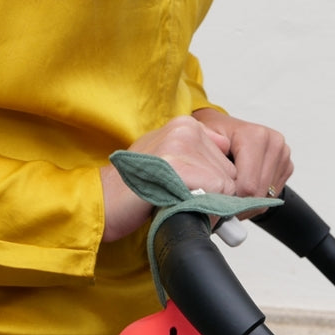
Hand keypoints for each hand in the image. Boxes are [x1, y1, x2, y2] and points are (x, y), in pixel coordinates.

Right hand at [100, 116, 236, 241]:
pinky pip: (216, 192)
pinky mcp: (179, 167)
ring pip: (226, 185)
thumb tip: (225, 154)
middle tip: (185, 201)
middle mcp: (185, 130)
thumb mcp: (165, 158)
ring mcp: (181, 146)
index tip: (194, 191)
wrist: (104, 201)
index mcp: (185, 125)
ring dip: (210, 204)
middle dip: (214, 194)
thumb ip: (195, 154)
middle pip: (230, 172)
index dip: (215, 183)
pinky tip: (181, 207)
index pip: (226, 158)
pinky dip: (206, 209)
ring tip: (179, 203)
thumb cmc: (133, 187)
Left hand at [192, 108, 293, 213]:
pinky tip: (243, 193)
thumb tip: (217, 176)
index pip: (248, 185)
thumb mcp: (204, 139)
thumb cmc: (215, 135)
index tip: (217, 202)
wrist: (226, 129)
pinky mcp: (286, 167)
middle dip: (239, 204)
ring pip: (267, 199)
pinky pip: (272, 197)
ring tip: (231, 199)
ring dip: (248, 205)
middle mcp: (274, 143)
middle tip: (222, 207)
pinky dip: (257, 201)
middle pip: (258, 194)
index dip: (231, 199)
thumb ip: (208, 155)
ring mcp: (283, 155)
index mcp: (256, 136)